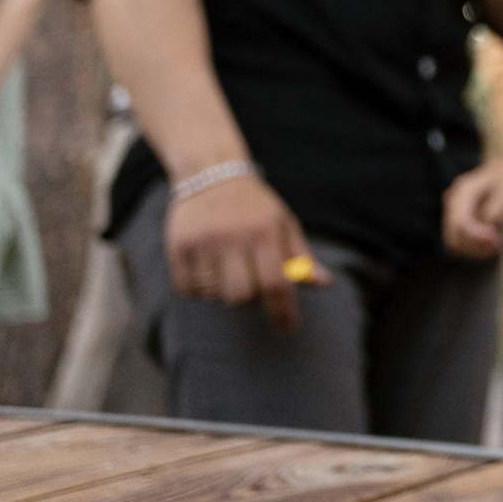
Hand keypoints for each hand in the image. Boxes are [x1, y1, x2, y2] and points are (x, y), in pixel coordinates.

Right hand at [164, 174, 331, 333]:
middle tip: (251, 284)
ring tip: (227, 268)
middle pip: (242, 296)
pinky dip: (199, 289)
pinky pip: (188, 290)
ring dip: (223, 292)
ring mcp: (203, 241)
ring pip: (214, 295)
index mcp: (265, 230)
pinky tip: (207, 268)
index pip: (277, 282)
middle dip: (250, 300)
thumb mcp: (283, 223)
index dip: (284, 311)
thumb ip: (302, 256)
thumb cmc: (255, 206)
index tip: (289, 329)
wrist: (211, 173)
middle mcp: (233, 236)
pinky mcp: (178, 247)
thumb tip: (324, 284)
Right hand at [443, 151, 502, 259]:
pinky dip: (478, 245)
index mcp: (464, 191)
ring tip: (500, 244)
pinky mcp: (464, 217)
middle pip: (455, 236)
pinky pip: (464, 239)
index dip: (478, 238)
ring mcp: (457, 209)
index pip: (461, 224)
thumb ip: (496, 211)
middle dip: (477, 246)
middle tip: (501, 245)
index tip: (499, 241)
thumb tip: (486, 228)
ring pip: (457, 242)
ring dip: (477, 249)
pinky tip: (497, 241)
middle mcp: (455, 200)